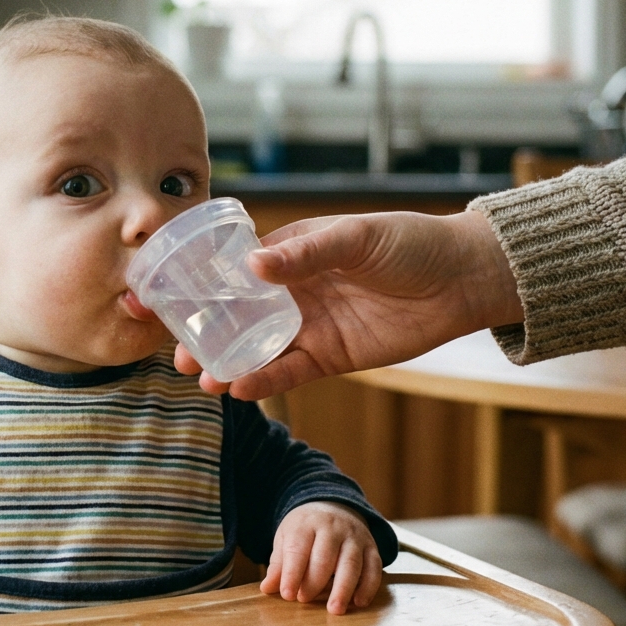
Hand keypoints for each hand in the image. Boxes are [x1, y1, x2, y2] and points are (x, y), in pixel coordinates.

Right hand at [176, 210, 521, 399]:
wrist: (461, 280)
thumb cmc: (411, 244)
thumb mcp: (358, 238)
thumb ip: (308, 252)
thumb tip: (254, 267)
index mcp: (293, 252)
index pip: (235, 269)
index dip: (199, 284)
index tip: (163, 296)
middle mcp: (294, 291)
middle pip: (237, 314)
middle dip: (204, 332)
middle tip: (176, 351)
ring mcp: (311, 325)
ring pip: (258, 348)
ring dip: (227, 362)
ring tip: (199, 377)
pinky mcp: (332, 356)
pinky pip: (290, 371)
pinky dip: (264, 380)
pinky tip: (238, 388)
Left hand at [261, 501, 381, 614]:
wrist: (333, 506)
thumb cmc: (305, 529)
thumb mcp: (286, 538)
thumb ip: (279, 564)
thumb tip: (267, 588)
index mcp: (306, 524)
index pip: (298, 549)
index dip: (292, 573)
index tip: (287, 594)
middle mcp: (332, 527)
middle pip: (325, 556)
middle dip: (315, 581)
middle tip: (305, 600)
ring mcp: (354, 536)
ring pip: (351, 562)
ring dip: (343, 588)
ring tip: (335, 609)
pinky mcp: (371, 546)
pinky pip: (374, 566)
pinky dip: (368, 586)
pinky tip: (359, 602)